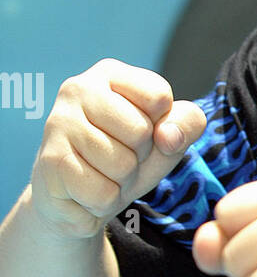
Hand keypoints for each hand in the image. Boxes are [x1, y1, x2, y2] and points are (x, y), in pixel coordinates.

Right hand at [29, 58, 205, 239]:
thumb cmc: (127, 158)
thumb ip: (187, 123)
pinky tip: (86, 191)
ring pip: (121, 164)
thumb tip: (168, 136)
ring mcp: (58, 123)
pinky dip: (104, 202)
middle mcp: (78, 88)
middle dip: (139, 157)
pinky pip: (102, 192)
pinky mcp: (49, 161)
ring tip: (102, 174)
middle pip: (140, 132)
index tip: (141, 134)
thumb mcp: (168, 139)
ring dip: (121, 182)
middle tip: (119, 159)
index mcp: (110, 74)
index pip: (159, 96)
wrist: (80, 200)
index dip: (162, 127)